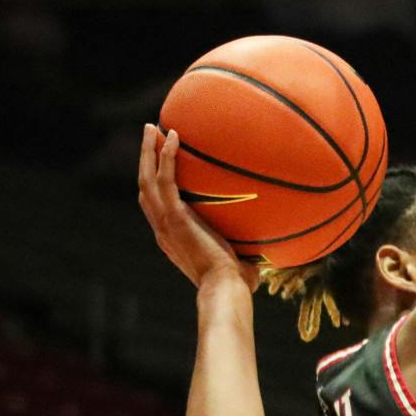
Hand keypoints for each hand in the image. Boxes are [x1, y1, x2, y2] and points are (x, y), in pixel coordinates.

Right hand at [136, 125, 258, 290]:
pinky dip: (165, 156)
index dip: (153, 185)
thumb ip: (247, 255)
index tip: (158, 166)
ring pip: (147, 178)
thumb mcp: (238, 264)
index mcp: (171, 238)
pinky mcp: (175, 216)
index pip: (155, 207)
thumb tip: (271, 255)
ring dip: (148, 150)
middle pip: (144, 187)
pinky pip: (165, 178)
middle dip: (144, 160)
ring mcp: (165, 222)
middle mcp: (162, 229)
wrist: (226, 289)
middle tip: (149, 135)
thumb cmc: (237, 284)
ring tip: (152, 127)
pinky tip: (173, 136)